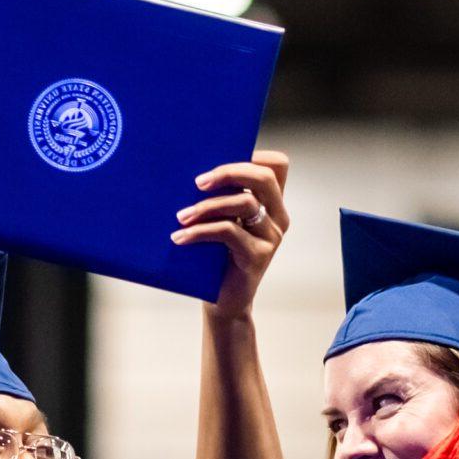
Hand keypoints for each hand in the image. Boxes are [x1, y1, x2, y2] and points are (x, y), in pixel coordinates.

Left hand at [177, 149, 290, 320]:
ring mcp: (271, 237)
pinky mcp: (258, 256)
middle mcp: (278, 217)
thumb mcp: (221, 221)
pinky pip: (228, 232)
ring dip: (207, 206)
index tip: (219, 164)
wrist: (222, 301)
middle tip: (198, 182)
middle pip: (264, 177)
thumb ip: (221, 199)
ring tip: (181, 216)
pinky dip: (200, 232)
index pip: (277, 165)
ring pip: (245, 203)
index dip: (252, 156)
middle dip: (229, 172)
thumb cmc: (216, 257)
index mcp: (272, 203)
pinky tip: (180, 237)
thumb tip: (192, 173)